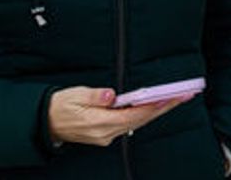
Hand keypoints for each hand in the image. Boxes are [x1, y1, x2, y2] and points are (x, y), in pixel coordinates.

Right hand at [47, 86, 192, 145]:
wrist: (44, 123)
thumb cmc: (59, 106)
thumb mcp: (75, 95)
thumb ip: (95, 96)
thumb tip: (111, 95)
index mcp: (98, 123)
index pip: (134, 115)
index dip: (154, 106)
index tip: (172, 97)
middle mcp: (105, 133)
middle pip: (142, 120)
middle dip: (164, 107)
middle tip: (186, 95)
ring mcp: (106, 136)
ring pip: (138, 122)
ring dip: (157, 110)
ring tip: (176, 97)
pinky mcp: (106, 134)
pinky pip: (130, 123)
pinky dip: (144, 114)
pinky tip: (155, 105)